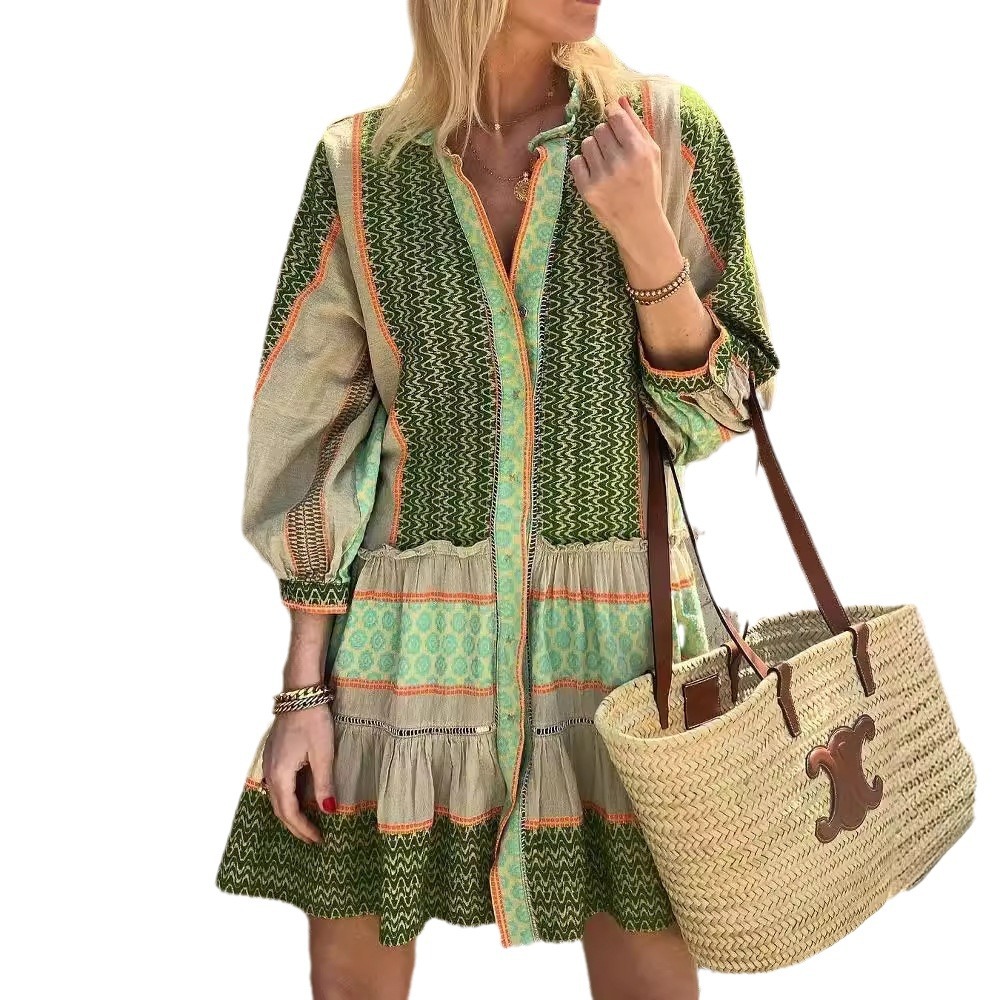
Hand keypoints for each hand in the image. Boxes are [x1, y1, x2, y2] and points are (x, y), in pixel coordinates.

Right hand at [261, 703, 335, 844]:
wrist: (300, 692)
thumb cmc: (313, 720)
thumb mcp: (323, 753)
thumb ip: (324, 783)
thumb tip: (328, 810)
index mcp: (281, 774)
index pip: (289, 812)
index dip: (303, 829)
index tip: (318, 839)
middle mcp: (270, 771)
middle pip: (279, 808)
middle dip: (295, 826)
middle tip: (313, 838)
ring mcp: (269, 762)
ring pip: (276, 797)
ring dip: (289, 813)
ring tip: (306, 823)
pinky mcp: (274, 754)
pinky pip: (276, 784)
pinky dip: (287, 798)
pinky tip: (298, 798)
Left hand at [569, 95, 663, 242]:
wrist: (639, 223)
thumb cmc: (647, 185)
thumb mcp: (651, 154)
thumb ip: (636, 125)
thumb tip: (619, 100)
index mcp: (639, 150)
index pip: (615, 116)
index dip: (612, 114)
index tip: (613, 121)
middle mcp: (620, 162)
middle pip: (599, 128)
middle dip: (604, 136)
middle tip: (613, 152)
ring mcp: (602, 177)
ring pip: (586, 143)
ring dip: (593, 150)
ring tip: (604, 164)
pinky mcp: (588, 189)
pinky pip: (575, 162)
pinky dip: (583, 165)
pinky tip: (595, 174)